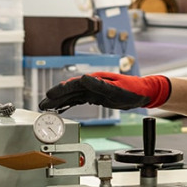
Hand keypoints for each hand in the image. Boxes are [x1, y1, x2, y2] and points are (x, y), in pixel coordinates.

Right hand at [38, 72, 170, 111]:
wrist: (144, 93)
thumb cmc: (133, 90)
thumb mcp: (117, 89)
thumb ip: (99, 85)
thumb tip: (83, 78)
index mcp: (95, 79)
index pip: (73, 85)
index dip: (60, 90)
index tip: (49, 95)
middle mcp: (91, 83)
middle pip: (69, 90)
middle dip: (55, 97)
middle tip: (42, 105)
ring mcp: (92, 89)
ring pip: (72, 96)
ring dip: (59, 101)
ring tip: (47, 108)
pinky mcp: (95, 96)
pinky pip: (78, 100)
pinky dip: (68, 104)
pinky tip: (61, 108)